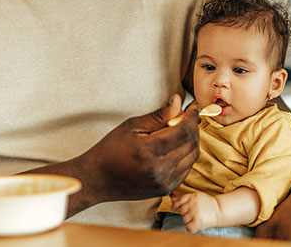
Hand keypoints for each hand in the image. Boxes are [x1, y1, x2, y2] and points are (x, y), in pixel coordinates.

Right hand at [80, 93, 199, 202]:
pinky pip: (186, 169)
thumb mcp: (132, 126)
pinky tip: (175, 147)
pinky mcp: (166, 190)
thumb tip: (178, 101)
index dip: (192, 117)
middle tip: (184, 117)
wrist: (98, 179)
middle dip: (193, 127)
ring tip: (179, 130)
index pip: (184, 131)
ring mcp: (164, 182)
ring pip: (192, 157)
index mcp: (149, 151)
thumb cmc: (111, 150)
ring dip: (191, 141)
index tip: (192, 108)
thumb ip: (159, 115)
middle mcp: (159, 170)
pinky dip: (186, 155)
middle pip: (191, 143)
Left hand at [172, 192, 219, 232]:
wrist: (220, 210)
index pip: (179, 201)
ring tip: (196, 218)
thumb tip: (172, 200)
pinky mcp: (198, 221)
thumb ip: (184, 199)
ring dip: (188, 221)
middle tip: (193, 214)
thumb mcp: (196, 197)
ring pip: (184, 219)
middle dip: (185, 213)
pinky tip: (195, 226)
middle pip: (181, 211)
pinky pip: (188, 227)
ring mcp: (195, 213)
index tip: (173, 208)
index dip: (175, 205)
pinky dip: (190, 228)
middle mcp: (193, 204)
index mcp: (192, 196)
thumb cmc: (208, 204)